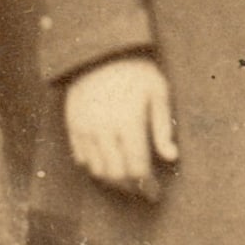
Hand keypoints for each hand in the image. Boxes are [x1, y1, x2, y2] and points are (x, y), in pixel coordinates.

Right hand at [63, 55, 177, 193]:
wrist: (98, 53)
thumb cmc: (135, 72)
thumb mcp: (158, 93)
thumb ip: (163, 128)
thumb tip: (171, 157)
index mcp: (128, 123)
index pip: (137, 168)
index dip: (147, 185)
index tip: (155, 192)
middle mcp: (104, 130)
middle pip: (116, 175)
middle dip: (131, 187)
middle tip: (142, 188)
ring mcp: (85, 130)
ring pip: (97, 171)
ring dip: (113, 180)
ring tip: (127, 178)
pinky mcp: (72, 127)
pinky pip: (81, 159)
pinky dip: (95, 167)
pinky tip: (108, 163)